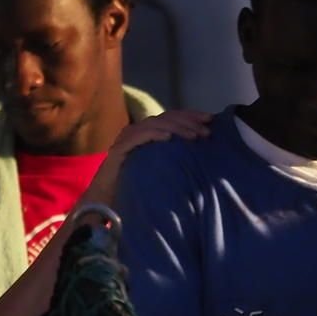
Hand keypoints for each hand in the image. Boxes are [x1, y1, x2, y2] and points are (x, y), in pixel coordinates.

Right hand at [82, 109, 214, 205]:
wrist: (106, 200)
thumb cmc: (136, 184)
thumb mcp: (161, 167)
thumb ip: (175, 156)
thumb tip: (202, 152)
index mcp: (149, 132)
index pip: (172, 117)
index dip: (191, 116)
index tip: (210, 119)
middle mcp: (138, 131)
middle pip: (166, 117)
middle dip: (189, 121)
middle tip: (207, 128)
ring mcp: (127, 138)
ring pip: (155, 124)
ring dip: (176, 127)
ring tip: (194, 136)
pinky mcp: (119, 149)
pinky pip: (138, 137)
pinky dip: (154, 134)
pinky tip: (168, 138)